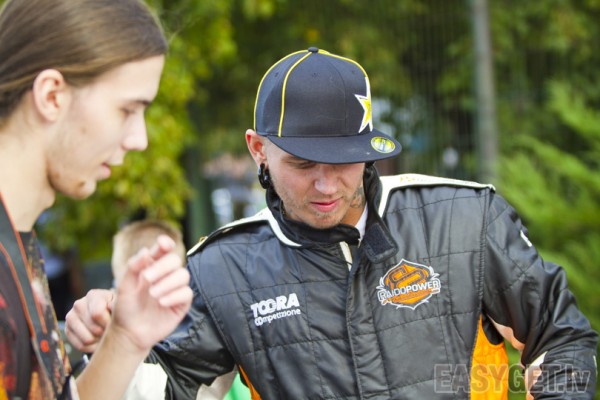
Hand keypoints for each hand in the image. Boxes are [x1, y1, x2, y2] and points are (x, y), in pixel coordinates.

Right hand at [65, 288, 113, 352]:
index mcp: (93, 295)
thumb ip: (117, 304)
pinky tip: (97, 341)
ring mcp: (71, 317)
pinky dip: (91, 347)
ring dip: (99, 341)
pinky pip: (80, 345)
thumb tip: (111, 306)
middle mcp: (79, 304)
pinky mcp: (67, 329)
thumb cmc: (114, 309)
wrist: (105, 315)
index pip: (97, 314)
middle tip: (110, 332)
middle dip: (105, 333)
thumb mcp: (118, 304)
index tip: (114, 325)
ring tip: (105, 336)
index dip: (107, 323)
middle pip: (93, 328)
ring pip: (87, 339)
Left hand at [107, 234, 192, 351]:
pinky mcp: (182, 303)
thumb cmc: (126, 307)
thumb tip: (146, 251)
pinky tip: (161, 302)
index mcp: (152, 266)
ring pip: (184, 275)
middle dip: (162, 267)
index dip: (166, 244)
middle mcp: (166, 275)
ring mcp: (175, 289)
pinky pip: (186, 293)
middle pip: (175, 260)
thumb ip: (133, 266)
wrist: (129, 332)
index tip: (162, 244)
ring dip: (168, 282)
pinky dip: (174, 295)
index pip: (163, 250)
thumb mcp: (124, 285)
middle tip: (146, 279)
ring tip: (153, 294)